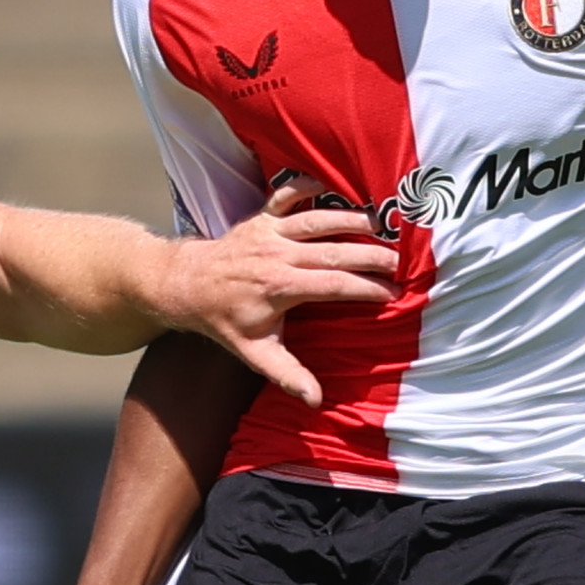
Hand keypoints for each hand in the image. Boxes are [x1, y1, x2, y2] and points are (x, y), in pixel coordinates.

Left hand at [158, 199, 393, 406]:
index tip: (391, 294)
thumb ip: (286, 374)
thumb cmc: (224, 320)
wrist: (186, 286)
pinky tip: (327, 184)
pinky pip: (285, 195)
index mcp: (280, 287)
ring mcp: (268, 233)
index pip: (335, 285)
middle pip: (334, 251)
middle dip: (369, 254)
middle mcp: (277, 255)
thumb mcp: (253, 353)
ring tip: (379, 223)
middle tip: (398, 260)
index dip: (366, 289)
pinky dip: (305, 185)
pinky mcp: (259, 218)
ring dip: (349, 219)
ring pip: (316, 219)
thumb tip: (315, 400)